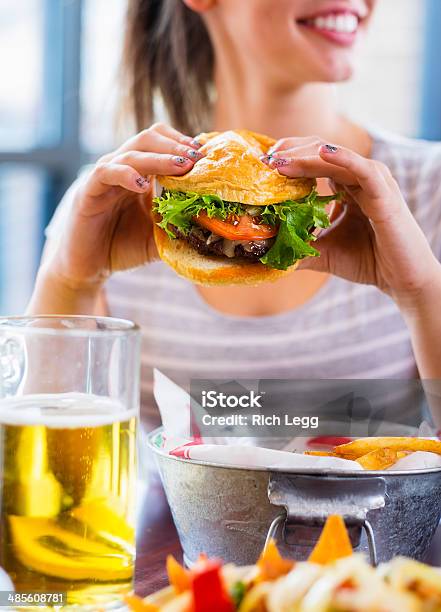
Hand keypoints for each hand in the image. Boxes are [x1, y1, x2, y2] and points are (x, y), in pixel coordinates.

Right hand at [44, 123, 202, 288]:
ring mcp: (104, 177)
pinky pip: (106, 173)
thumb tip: (212, 225)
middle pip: (149, 138)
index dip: (184, 143)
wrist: (88, 267)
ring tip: (182, 166)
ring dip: (159, 157)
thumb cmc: (122, 247)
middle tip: (199, 157)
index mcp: (140, 173)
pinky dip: (125, 174)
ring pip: (131, 152)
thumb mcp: (160, 236)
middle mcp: (122, 168)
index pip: (162, 142)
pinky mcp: (87, 191)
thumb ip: (180, 225)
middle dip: (176, 144)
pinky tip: (142, 185)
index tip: (208, 154)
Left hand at [262, 136, 440, 310]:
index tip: (260, 166)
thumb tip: (267, 252)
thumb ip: (298, 247)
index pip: (313, 160)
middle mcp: (360, 177)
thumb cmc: (368, 261)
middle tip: (262, 161)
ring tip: (277, 161)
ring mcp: (374, 182)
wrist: (401, 281)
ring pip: (335, 157)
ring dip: (304, 157)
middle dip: (289, 153)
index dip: (287, 159)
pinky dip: (342, 159)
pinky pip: (363, 170)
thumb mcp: (323, 252)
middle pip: (320, 151)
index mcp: (347, 185)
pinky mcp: (385, 195)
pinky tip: (322, 153)